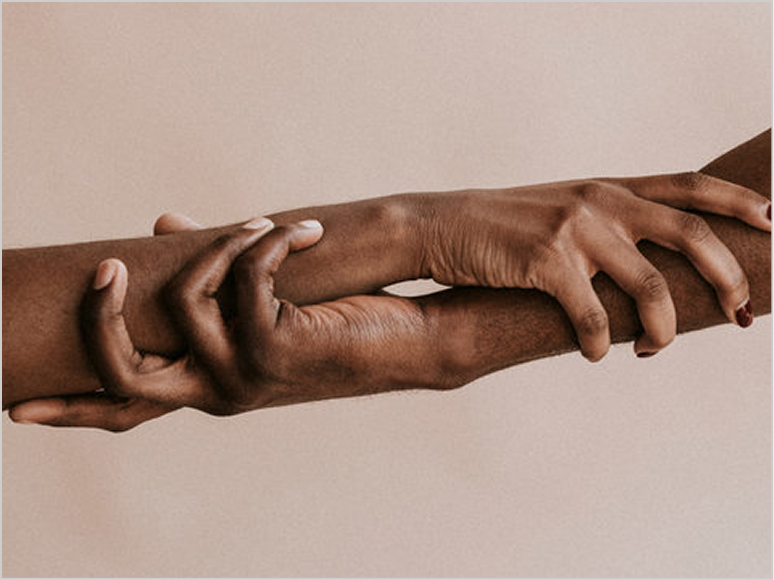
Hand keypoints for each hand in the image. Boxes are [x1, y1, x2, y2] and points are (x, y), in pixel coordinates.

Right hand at [9, 218, 438, 429]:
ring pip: (183, 301)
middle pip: (121, 373)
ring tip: (262, 227)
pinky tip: (299, 235)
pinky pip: (242, 280)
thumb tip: (164, 225)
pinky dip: (264, 244)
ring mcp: (244, 376)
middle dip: (100, 316)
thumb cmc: (333, 318)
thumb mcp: (262, 300)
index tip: (15, 410)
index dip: (70, 410)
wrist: (408, 343)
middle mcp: (216, 390)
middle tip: (106, 268)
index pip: (125, 409)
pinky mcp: (276, 348)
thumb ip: (211, 275)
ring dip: (219, 248)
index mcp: (207, 384)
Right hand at [420, 172, 769, 358]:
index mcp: (608, 189)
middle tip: (740, 313)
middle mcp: (600, 202)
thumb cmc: (503, 228)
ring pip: (651, 287)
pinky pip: (592, 315)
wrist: (441, 225)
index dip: (738, 203)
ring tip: (654, 350)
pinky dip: (599, 344)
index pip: (689, 187)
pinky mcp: (544, 261)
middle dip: (727, 277)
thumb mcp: (561, 212)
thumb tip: (649, 267)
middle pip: (692, 235)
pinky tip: (593, 353)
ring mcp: (574, 230)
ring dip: (665, 330)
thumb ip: (606, 225)